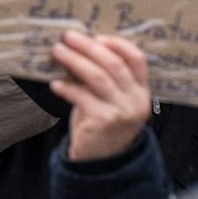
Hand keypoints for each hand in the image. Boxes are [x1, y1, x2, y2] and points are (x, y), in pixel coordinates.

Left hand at [50, 31, 152, 162]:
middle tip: (69, 37)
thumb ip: (106, 78)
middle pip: (114, 64)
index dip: (117, 44)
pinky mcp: (103, 122)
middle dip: (89, 47)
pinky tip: (55, 83)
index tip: (96, 36)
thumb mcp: (113, 100)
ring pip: (98, 77)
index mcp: (142, 90)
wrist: (102, 162)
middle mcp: (136, 100)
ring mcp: (121, 112)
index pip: (137, 59)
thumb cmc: (104, 123)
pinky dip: (67, 88)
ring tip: (58, 52)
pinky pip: (82, 97)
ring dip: (75, 61)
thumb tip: (81, 47)